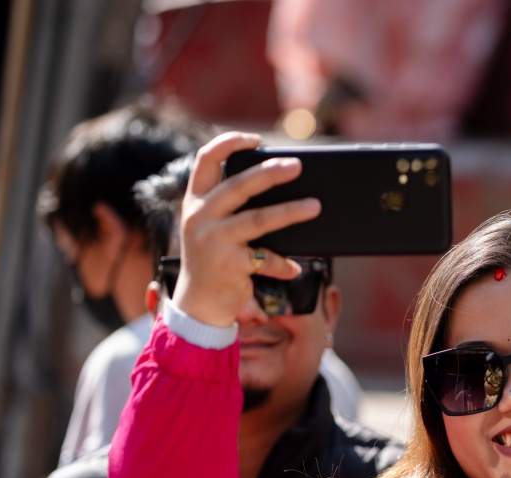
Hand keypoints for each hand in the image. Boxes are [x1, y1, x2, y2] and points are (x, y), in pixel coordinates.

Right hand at [174, 131, 321, 326]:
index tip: (256, 139)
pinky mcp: (229, 265)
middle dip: (270, 173)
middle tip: (298, 165)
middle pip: (239, 185)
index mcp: (195, 201)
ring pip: (258, 219)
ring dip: (290, 212)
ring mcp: (213, 241)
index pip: (206, 160)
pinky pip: (265, 258)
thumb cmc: (215, 260)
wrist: (199, 304)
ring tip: (315, 206)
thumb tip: (281, 187)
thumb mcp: (213, 228)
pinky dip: (283, 263)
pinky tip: (295, 268)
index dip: (229, 143)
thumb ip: (233, 208)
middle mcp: (200, 217)